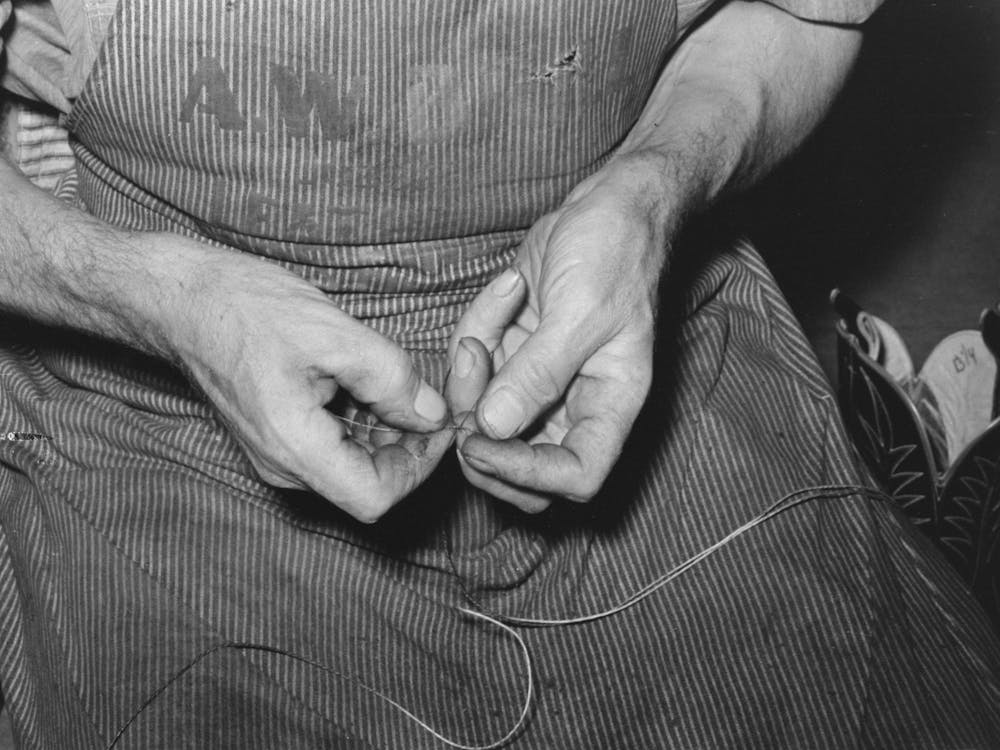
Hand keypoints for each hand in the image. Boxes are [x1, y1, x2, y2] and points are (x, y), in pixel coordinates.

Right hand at [154, 234, 453, 522]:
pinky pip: (336, 447)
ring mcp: (280, 456)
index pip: (376, 498)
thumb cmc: (246, 308)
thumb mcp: (332, 332)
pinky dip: (365, 424)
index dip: (420, 466)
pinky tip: (371, 384)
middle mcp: (285, 466)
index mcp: (294, 448)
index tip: (439, 422)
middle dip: (411, 446)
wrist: (183, 299)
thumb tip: (433, 414)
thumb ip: (390, 379)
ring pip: (356, 466)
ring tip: (403, 384)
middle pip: (369, 484)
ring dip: (390, 433)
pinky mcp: (280, 439)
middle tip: (432, 397)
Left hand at [445, 161, 668, 511]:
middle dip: (481, 435)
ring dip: (472, 371)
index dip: (526, 473)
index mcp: (610, 404)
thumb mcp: (581, 311)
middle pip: (521, 464)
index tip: (481, 442)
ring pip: (486, 416)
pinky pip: (475, 366)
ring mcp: (540, 381)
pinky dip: (477, 328)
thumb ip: (539, 373)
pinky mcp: (514, 353)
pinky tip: (508, 287)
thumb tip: (494, 428)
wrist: (611, 205)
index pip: (576, 476)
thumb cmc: (616, 251)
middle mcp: (576, 402)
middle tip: (465, 391)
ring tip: (498, 309)